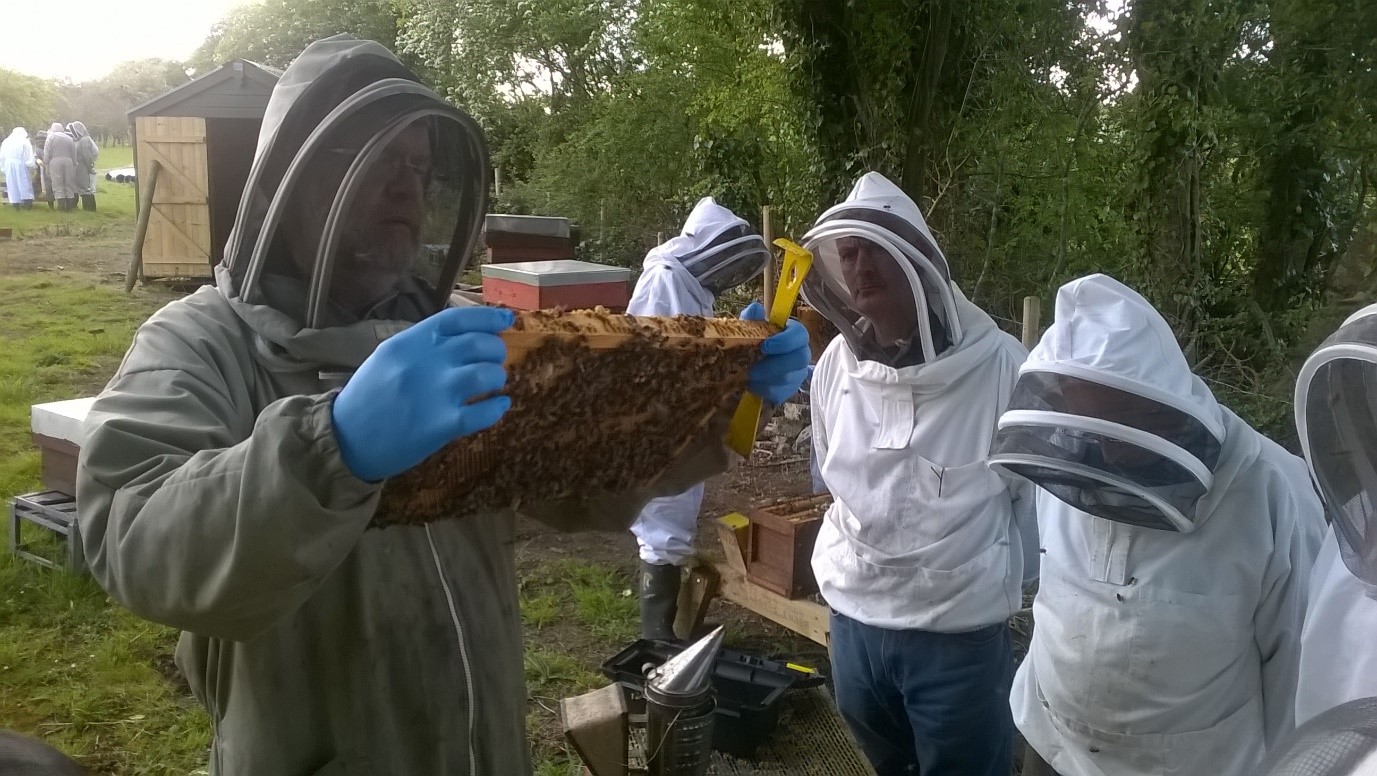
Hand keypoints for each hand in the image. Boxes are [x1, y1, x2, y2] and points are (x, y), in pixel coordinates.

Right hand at [332, 306, 512, 481]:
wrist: (346, 439)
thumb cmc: (369, 396)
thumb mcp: (389, 357)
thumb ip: (423, 345)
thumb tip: (466, 334)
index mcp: (411, 342)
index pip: (458, 318)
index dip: (488, 317)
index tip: (506, 319)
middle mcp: (426, 362)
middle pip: (480, 343)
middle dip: (495, 349)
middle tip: (495, 359)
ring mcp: (436, 393)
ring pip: (488, 374)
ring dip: (498, 377)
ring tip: (494, 384)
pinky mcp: (443, 425)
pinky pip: (485, 412)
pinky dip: (498, 407)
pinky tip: (500, 405)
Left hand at [740, 301, 810, 405]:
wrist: (753, 363)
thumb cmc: (757, 341)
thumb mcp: (752, 328)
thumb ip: (753, 318)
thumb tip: (755, 308)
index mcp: (794, 334)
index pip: (800, 334)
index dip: (784, 341)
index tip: (764, 346)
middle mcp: (801, 353)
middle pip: (800, 359)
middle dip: (774, 365)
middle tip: (753, 369)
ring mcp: (798, 373)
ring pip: (790, 379)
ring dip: (766, 380)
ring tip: (748, 377)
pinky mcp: (790, 390)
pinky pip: (782, 394)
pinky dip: (765, 391)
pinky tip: (754, 386)